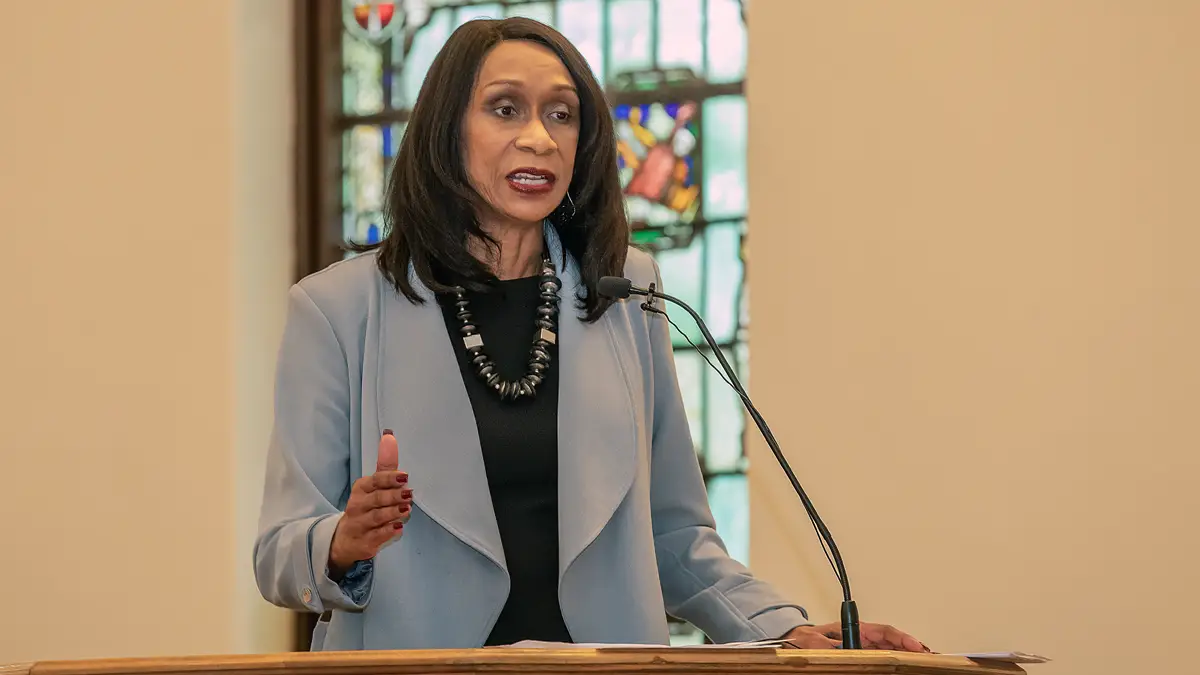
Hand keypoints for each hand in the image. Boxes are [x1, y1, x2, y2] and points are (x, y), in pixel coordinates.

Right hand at [328, 430, 411, 574]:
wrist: (347, 539)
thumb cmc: (366, 507)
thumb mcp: (374, 485)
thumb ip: (385, 464)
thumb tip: (390, 436)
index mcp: (361, 488)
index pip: (375, 481)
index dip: (389, 479)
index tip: (404, 476)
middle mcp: (358, 505)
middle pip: (377, 499)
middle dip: (393, 496)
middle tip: (409, 494)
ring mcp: (360, 524)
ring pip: (377, 517)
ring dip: (392, 512)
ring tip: (407, 509)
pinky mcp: (365, 542)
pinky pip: (376, 536)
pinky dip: (387, 532)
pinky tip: (398, 528)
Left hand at [783, 622, 929, 651]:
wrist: (796, 643)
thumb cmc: (805, 638)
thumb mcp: (814, 641)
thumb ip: (827, 646)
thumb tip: (837, 649)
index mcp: (855, 630)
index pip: (884, 631)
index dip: (901, 638)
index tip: (914, 645)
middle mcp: (863, 638)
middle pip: (892, 641)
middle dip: (910, 647)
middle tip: (926, 655)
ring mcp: (864, 648)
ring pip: (890, 651)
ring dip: (905, 655)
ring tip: (922, 661)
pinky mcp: (861, 657)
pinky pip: (883, 658)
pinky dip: (895, 661)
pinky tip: (905, 666)